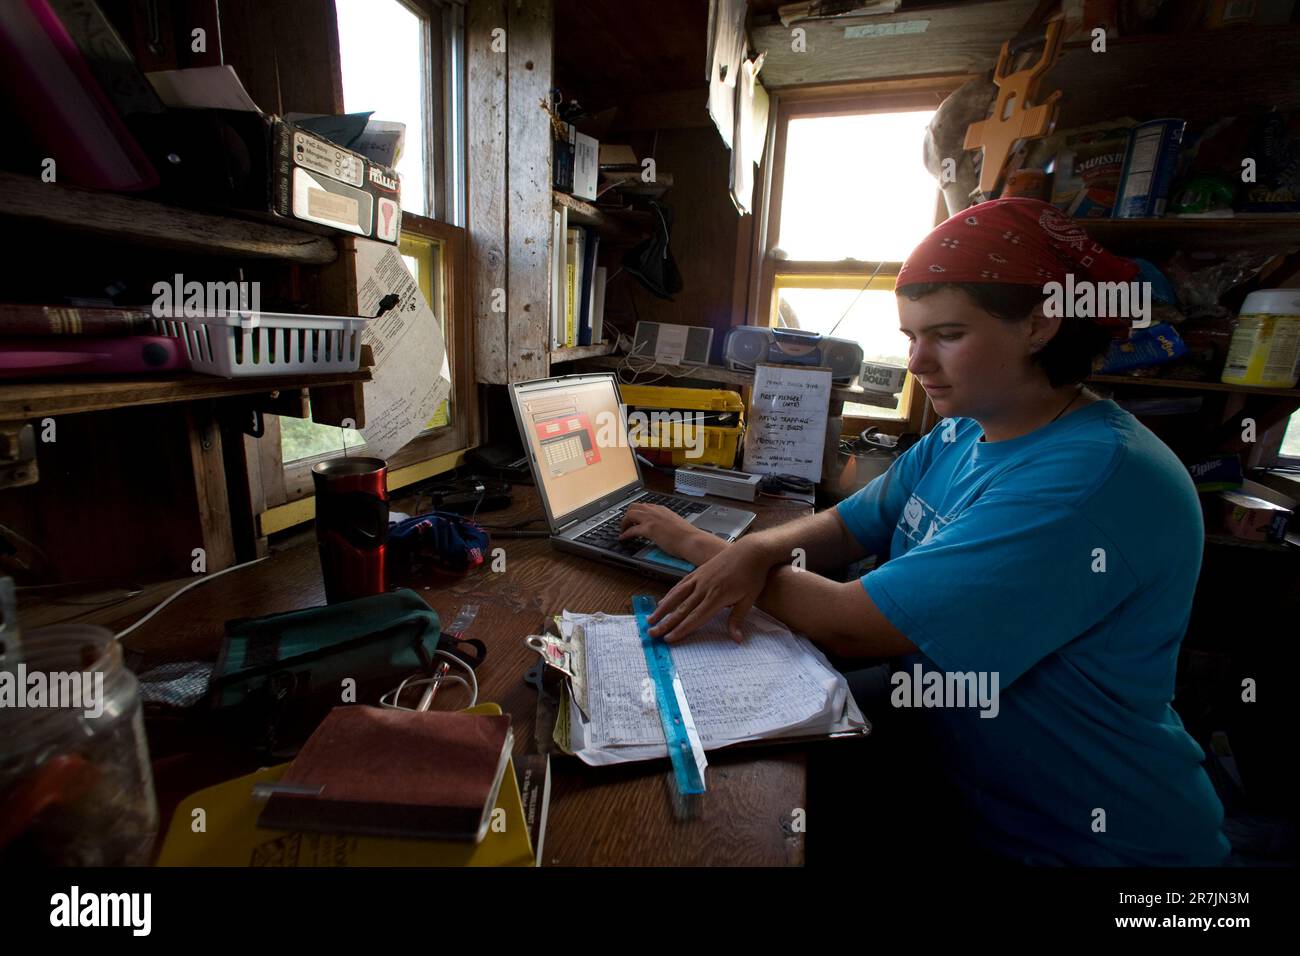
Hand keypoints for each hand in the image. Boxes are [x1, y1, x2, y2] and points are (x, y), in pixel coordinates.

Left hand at [619, 503, 702, 556]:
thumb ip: (666, 523)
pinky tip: (623, 538)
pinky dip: (625, 534)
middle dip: (627, 515)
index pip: (645, 506)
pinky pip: (631, 530)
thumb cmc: (688, 536)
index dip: (637, 512)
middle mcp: (656, 511)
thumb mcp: (675, 524)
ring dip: (624, 522)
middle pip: (634, 506)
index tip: (634, 518)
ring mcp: (652, 519)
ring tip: (622, 530)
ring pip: (630, 514)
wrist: (692, 540)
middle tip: (626, 524)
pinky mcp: (649, 529)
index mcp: (662, 510)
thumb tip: (663, 529)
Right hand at [647, 535, 775, 643]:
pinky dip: (670, 594)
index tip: (669, 639)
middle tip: (651, 633)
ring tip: (650, 619)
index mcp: (717, 597)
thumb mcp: (749, 600)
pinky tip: (663, 602)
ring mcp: (699, 578)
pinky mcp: (698, 571)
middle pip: (681, 609)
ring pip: (676, 596)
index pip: (695, 617)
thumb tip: (736, 640)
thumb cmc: (753, 576)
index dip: (681, 629)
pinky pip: (680, 585)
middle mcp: (704, 588)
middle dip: (665, 623)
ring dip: (662, 609)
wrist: (751, 551)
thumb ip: (737, 619)